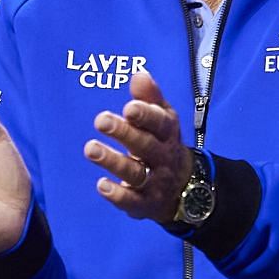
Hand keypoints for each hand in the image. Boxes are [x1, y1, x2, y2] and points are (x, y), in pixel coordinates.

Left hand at [84, 68, 192, 224]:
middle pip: (146, 146)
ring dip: (113, 161)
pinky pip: (132, 201)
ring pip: (136, 172)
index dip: (146, 116)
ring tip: (90, 148)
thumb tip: (139, 74)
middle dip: (124, 133)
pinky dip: (118, 194)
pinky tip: (101, 185)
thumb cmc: (164, 144)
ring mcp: (156, 183)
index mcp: (168, 134)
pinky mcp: (146, 204)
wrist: (187, 189)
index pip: (161, 124)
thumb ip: (150, 98)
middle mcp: (164, 158)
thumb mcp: (163, 119)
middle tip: (101, 120)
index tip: (129, 107)